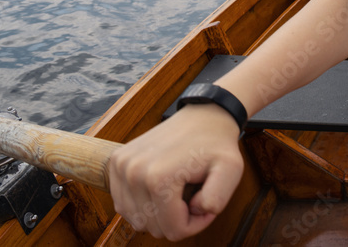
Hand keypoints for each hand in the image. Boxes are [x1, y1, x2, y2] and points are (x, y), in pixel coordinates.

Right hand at [108, 103, 244, 240]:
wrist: (202, 116)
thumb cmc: (216, 143)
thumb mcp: (231, 169)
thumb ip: (218, 198)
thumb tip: (195, 210)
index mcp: (159, 177)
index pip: (173, 231)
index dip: (195, 223)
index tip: (204, 203)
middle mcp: (133, 172)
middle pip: (153, 228)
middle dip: (177, 219)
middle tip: (193, 195)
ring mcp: (121, 167)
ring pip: (137, 220)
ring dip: (159, 213)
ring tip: (178, 191)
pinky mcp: (116, 164)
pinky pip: (124, 206)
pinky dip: (143, 205)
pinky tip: (160, 189)